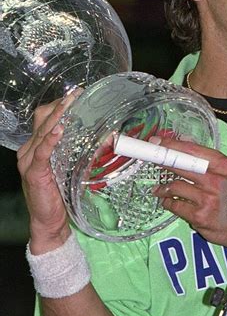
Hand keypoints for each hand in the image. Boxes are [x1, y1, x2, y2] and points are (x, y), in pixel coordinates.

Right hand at [17, 91, 80, 252]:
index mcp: (38, 145)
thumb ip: (81, 152)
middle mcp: (30, 150)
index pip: (46, 117)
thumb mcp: (71, 167)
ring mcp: (29, 160)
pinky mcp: (34, 173)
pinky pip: (41, 153)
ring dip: (58, 117)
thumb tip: (108, 138)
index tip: (77, 94)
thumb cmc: (61, 194)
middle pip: (43, 119)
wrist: (49, 222)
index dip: (60, 104)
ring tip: (70, 105)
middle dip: (60, 105)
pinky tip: (58, 131)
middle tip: (77, 94)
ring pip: (43, 132)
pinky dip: (49, 140)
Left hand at [152, 137, 226, 251]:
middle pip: (181, 165)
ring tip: (160, 189)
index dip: (173, 145)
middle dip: (164, 161)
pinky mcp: (199, 216)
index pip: (194, 151)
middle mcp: (216, 181)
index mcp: (225, 167)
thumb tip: (184, 144)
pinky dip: (168, 202)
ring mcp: (207, 199)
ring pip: (175, 186)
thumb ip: (209, 161)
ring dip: (164, 188)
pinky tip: (168, 202)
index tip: (159, 142)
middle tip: (154, 160)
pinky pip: (175, 205)